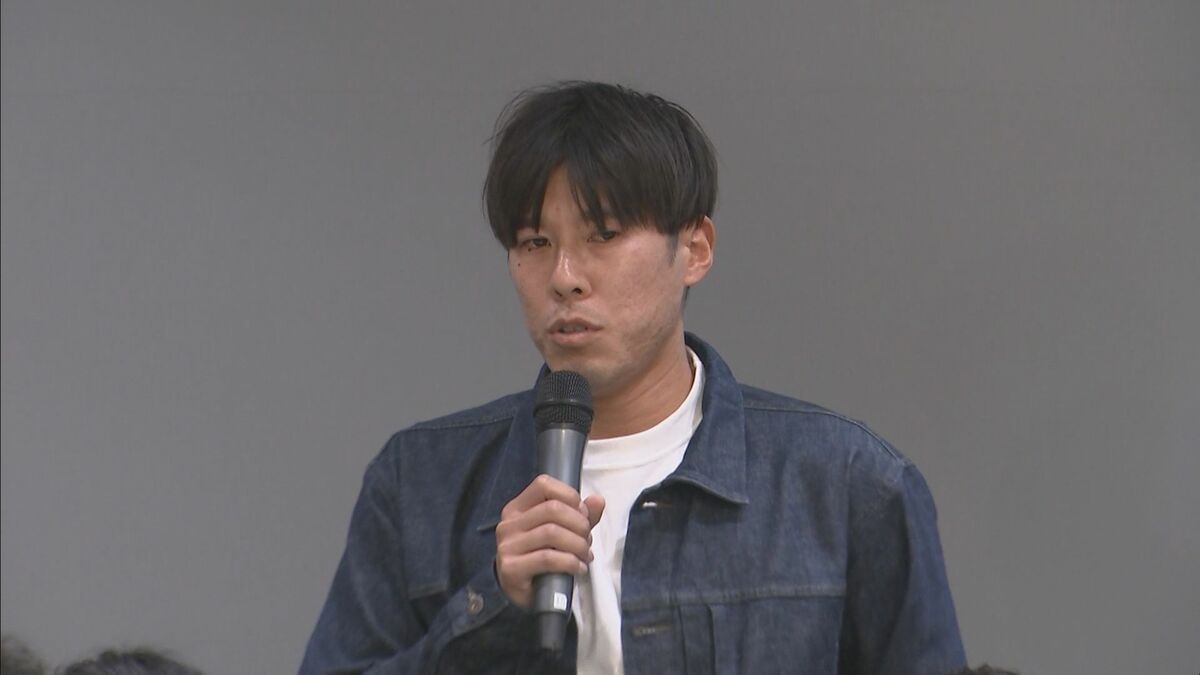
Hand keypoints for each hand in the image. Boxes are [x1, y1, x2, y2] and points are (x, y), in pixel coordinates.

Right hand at [494, 474, 604, 608]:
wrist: (524, 595)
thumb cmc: (543, 559)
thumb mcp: (562, 532)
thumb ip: (580, 516)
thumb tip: (598, 500)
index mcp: (517, 509)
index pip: (543, 484)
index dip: (570, 496)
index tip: (583, 515)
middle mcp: (508, 524)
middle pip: (552, 509)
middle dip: (579, 524)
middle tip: (587, 540)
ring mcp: (507, 546)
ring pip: (552, 533)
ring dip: (578, 544)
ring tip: (586, 555)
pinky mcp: (511, 568)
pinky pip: (548, 558)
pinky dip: (571, 562)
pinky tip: (579, 569)